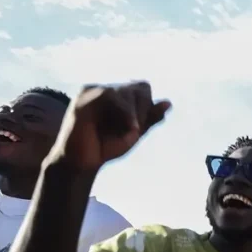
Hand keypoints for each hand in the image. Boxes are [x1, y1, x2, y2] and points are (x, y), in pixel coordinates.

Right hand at [51, 82, 169, 171]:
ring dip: (136, 113)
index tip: (141, 127)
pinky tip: (130, 127)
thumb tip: (168, 102)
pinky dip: (126, 111)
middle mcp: (104, 89)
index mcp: (117, 95)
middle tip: (135, 131)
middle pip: (138, 88)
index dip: (148, 106)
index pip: (143, 87)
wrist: (83, 163)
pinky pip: (110, 94)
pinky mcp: (83, 100)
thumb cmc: (107, 147)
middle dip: (144, 110)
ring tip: (132, 130)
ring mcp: (92, 92)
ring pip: (126, 91)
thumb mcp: (134, 132)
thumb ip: (150, 118)